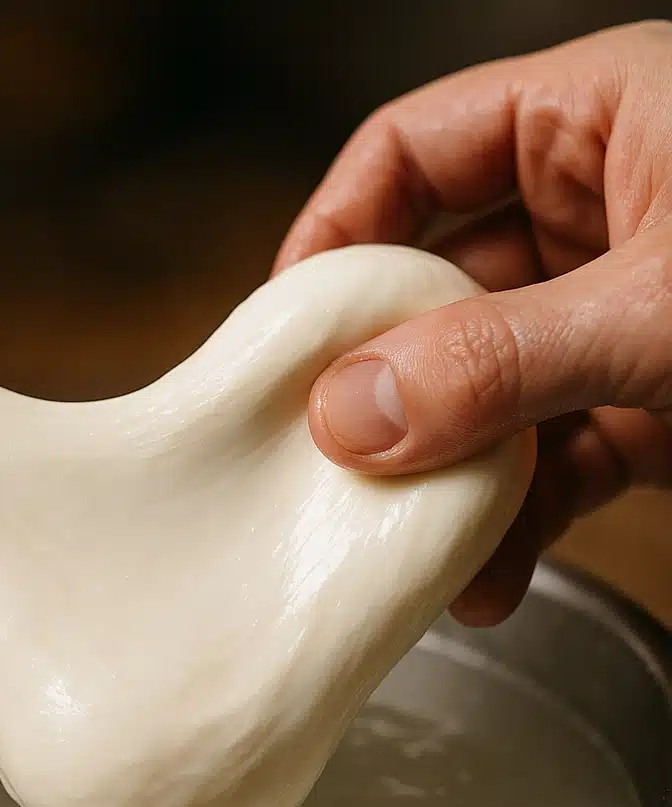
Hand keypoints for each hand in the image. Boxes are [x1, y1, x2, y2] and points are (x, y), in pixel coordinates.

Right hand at [273, 20, 671, 626]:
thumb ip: (504, 357)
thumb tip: (352, 413)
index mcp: (595, 122)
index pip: (408, 152)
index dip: (332, 231)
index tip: (282, 329)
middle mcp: (595, 211)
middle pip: (432, 285)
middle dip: (384, 383)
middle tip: (331, 459)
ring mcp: (614, 315)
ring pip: (481, 385)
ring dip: (444, 471)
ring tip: (410, 548)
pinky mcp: (645, 402)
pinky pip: (543, 452)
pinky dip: (512, 515)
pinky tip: (489, 573)